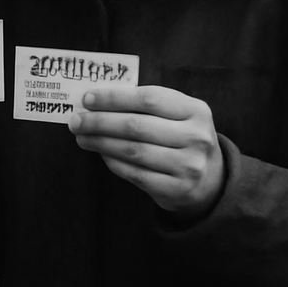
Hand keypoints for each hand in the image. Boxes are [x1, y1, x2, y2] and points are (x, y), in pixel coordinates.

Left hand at [69, 85, 225, 215]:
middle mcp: (196, 138)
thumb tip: (96, 102)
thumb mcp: (177, 115)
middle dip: (99, 122)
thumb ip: (144, 105)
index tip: (87, 98)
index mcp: (196, 110)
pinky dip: (112, 161)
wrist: (211, 180)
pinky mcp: (177, 189)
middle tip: (76, 120)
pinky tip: (100, 153)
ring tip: (81, 136)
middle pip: (136, 126)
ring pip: (132, 150)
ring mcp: (188, 166)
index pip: (148, 99)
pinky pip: (134, 173)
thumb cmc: (182, 137)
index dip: (114, 98)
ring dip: (100, 142)